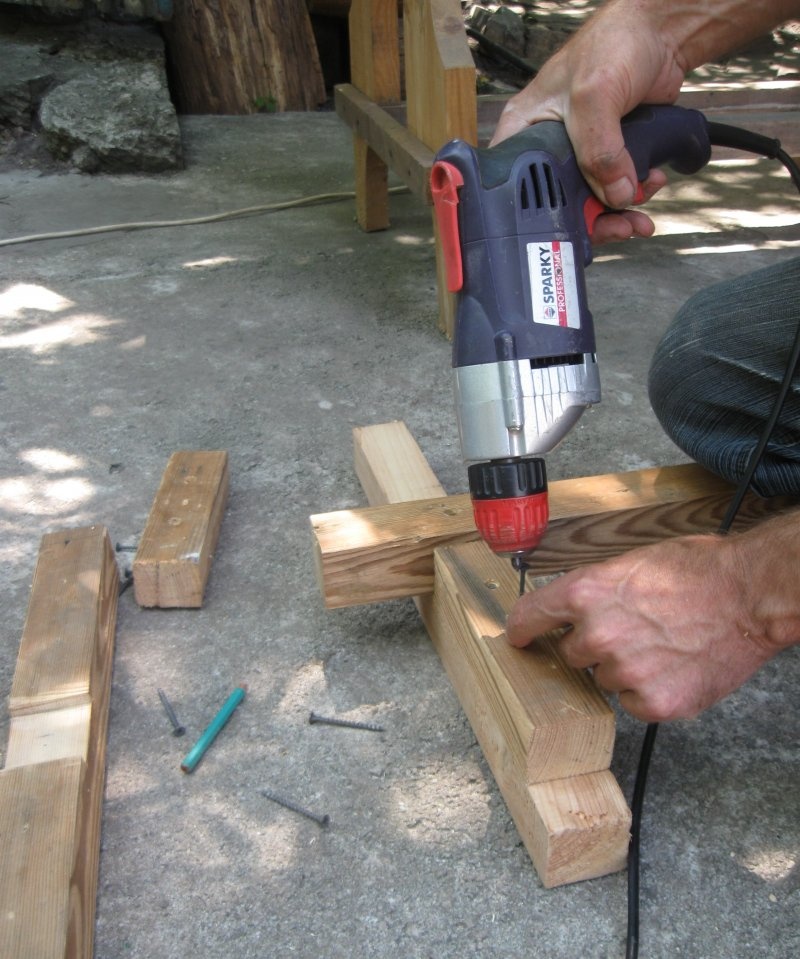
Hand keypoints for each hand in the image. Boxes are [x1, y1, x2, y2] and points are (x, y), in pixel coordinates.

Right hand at [490, 2, 684, 222]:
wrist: (661, 33)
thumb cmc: (614, 43)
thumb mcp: (594, 95)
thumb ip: (600, 149)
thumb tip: (614, 194)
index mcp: (525, 129)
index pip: (518, 185)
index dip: (540, 212)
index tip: (570, 226)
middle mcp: (549, 145)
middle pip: (561, 202)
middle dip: (595, 217)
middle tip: (619, 224)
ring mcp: (581, 152)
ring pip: (594, 199)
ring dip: (623, 206)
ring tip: (643, 193)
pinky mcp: (610, 154)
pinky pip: (618, 186)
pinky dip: (637, 191)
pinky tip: (650, 179)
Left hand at [506, 533, 782, 721]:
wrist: (749, 595)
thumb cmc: (698, 570)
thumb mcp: (633, 563)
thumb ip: (596, 590)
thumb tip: (573, 609)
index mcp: (586, 592)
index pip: (531, 616)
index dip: (522, 629)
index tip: (518, 638)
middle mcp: (597, 633)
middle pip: (573, 654)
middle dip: (596, 645)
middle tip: (634, 630)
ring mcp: (624, 671)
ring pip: (605, 679)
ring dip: (626, 668)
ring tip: (663, 644)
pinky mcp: (654, 702)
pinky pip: (633, 703)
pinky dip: (651, 692)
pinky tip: (675, 667)